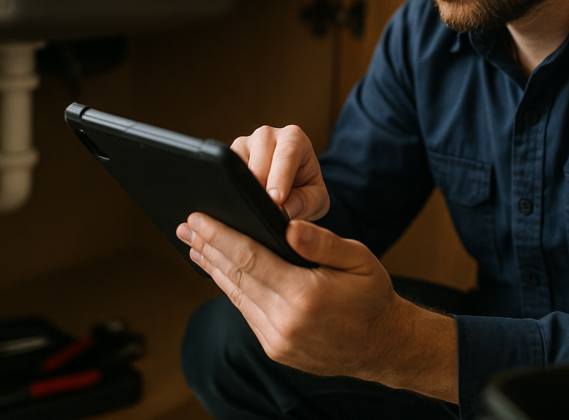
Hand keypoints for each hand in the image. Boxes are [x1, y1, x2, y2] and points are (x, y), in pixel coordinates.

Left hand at [176, 213, 457, 401]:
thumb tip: (288, 225)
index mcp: (304, 295)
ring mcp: (277, 339)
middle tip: (185, 226)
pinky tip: (221, 271)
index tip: (198, 218)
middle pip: (235, 276)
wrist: (383, 345)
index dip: (220, 236)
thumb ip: (323, 242)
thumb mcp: (360, 259)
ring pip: (236, 295)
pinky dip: (231, 288)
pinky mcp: (275, 348)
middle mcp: (285, 321)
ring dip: (213, 268)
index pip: (250, 258)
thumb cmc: (371, 297)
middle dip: (207, 247)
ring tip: (194, 245)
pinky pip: (246, 311)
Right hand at [231, 125, 328, 220]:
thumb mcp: (317, 198)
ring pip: (238, 165)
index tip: (277, 200)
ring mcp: (244, 143)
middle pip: (260, 159)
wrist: (292, 186)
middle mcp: (267, 135)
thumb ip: (305, 202)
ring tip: (254, 211)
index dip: (280, 178)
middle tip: (264, 213)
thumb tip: (283, 210)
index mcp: (294, 138)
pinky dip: (232, 189)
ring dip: (245, 189)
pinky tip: (241, 204)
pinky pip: (225, 172)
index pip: (286, 154)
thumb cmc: (306, 189)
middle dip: (261, 188)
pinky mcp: (228, 157)